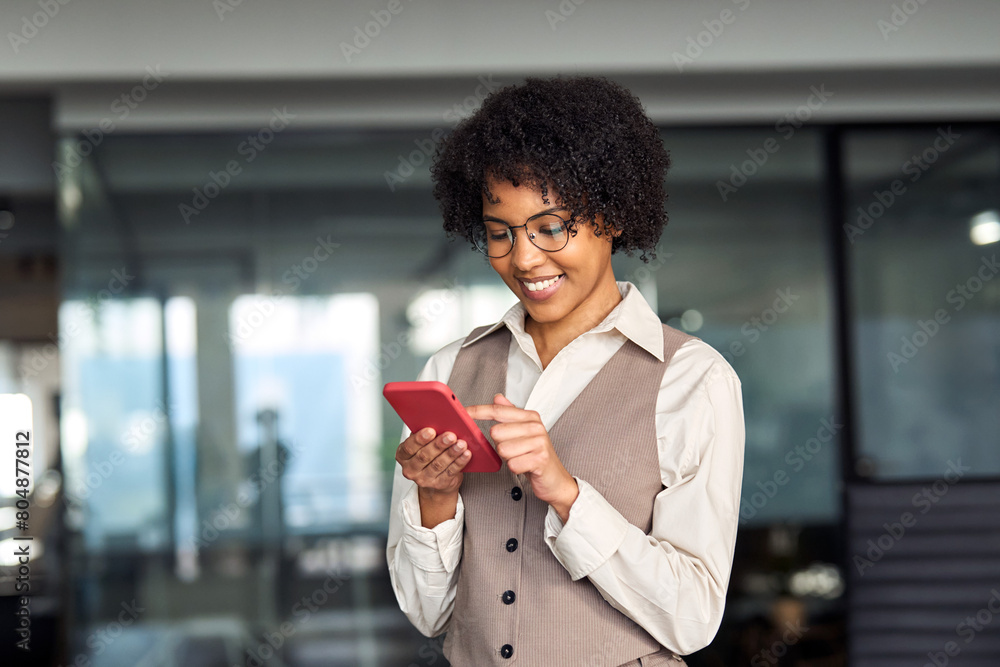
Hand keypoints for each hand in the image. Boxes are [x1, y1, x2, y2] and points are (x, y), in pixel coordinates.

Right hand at [396, 427, 470, 495]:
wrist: (436, 477)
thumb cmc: (429, 452)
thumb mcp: (424, 441)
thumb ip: (427, 431)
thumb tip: (440, 419)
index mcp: (403, 455)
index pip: (409, 447)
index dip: (420, 439)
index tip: (431, 430)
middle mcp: (410, 469)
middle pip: (424, 456)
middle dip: (439, 445)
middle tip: (451, 436)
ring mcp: (424, 479)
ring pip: (438, 465)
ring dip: (451, 453)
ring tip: (461, 444)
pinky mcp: (439, 484)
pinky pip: (450, 472)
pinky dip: (459, 462)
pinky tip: (466, 454)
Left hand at [466, 394, 578, 520]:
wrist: (555, 479)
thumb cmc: (536, 455)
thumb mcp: (524, 432)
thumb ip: (510, 414)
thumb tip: (497, 397)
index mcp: (530, 417)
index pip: (498, 410)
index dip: (479, 411)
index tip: (464, 412)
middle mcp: (536, 427)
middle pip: (497, 431)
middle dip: (500, 444)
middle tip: (514, 449)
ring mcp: (539, 442)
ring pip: (502, 449)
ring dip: (508, 458)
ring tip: (520, 457)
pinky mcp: (540, 459)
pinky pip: (512, 464)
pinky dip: (515, 468)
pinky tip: (524, 467)